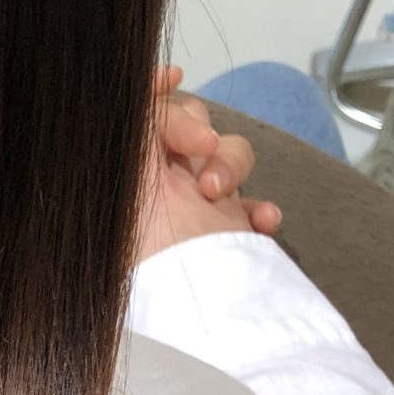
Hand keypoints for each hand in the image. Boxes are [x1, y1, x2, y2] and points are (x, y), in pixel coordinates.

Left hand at [136, 67, 282, 261]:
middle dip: (200, 131)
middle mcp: (162, 186)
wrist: (193, 316)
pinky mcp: (230, 236)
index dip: (157, 88)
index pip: (145, 112)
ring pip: (230, 153)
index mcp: (133, 172)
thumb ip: (140, 124)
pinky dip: (262, 208)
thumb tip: (155, 81)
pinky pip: (256, 205)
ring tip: (216, 197)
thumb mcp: (131, 177)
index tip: (172, 78)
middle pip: (193, 122)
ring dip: (231, 164)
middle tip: (197, 157)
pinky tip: (258, 222)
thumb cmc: (153, 254)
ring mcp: (200, 209)